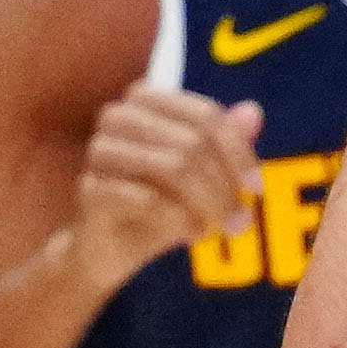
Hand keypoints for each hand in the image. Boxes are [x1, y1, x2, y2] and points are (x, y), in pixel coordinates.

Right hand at [63, 85, 262, 292]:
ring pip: (175, 168)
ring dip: (208, 205)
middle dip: (226, 187)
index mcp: (146, 100)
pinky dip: (181, 221)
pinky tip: (190, 233)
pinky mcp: (90, 187)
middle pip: (193, 143)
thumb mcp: (204, 174)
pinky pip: (150, 200)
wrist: (113, 247)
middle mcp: (118, 116)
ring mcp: (100, 149)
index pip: (206, 116)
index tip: (256, 188)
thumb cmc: (164, 203)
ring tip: (216, 228)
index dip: (239, 153)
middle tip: (240, 221)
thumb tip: (253, 111)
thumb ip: (227, 142)